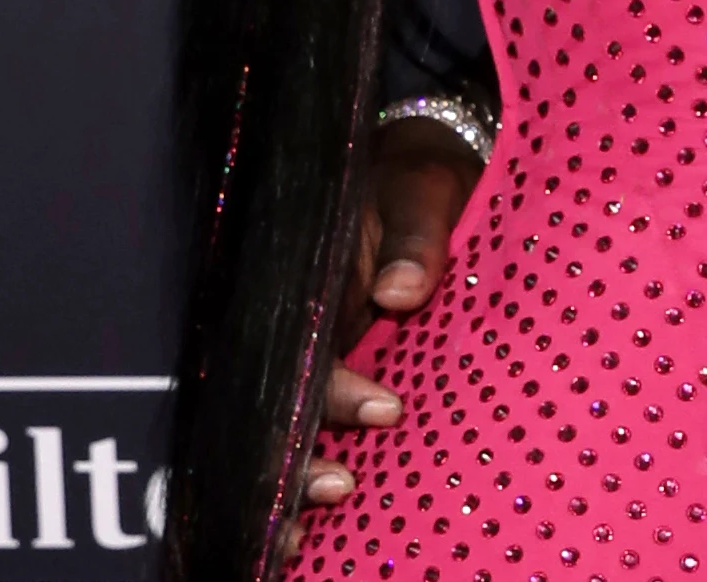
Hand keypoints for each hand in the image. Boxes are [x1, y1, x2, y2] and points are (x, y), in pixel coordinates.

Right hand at [285, 117, 483, 546]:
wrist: (425, 175)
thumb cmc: (423, 179)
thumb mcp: (423, 190)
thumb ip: (415, 238)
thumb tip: (400, 291)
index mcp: (311, 276)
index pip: (307, 343)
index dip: (336, 388)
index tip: (386, 409)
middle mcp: (301, 321)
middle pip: (280, 396)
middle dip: (294, 451)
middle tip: (338, 487)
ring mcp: (314, 349)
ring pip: (286, 419)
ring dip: (293, 473)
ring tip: (312, 526)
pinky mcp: (334, 369)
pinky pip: (312, 422)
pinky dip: (307, 469)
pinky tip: (307, 531)